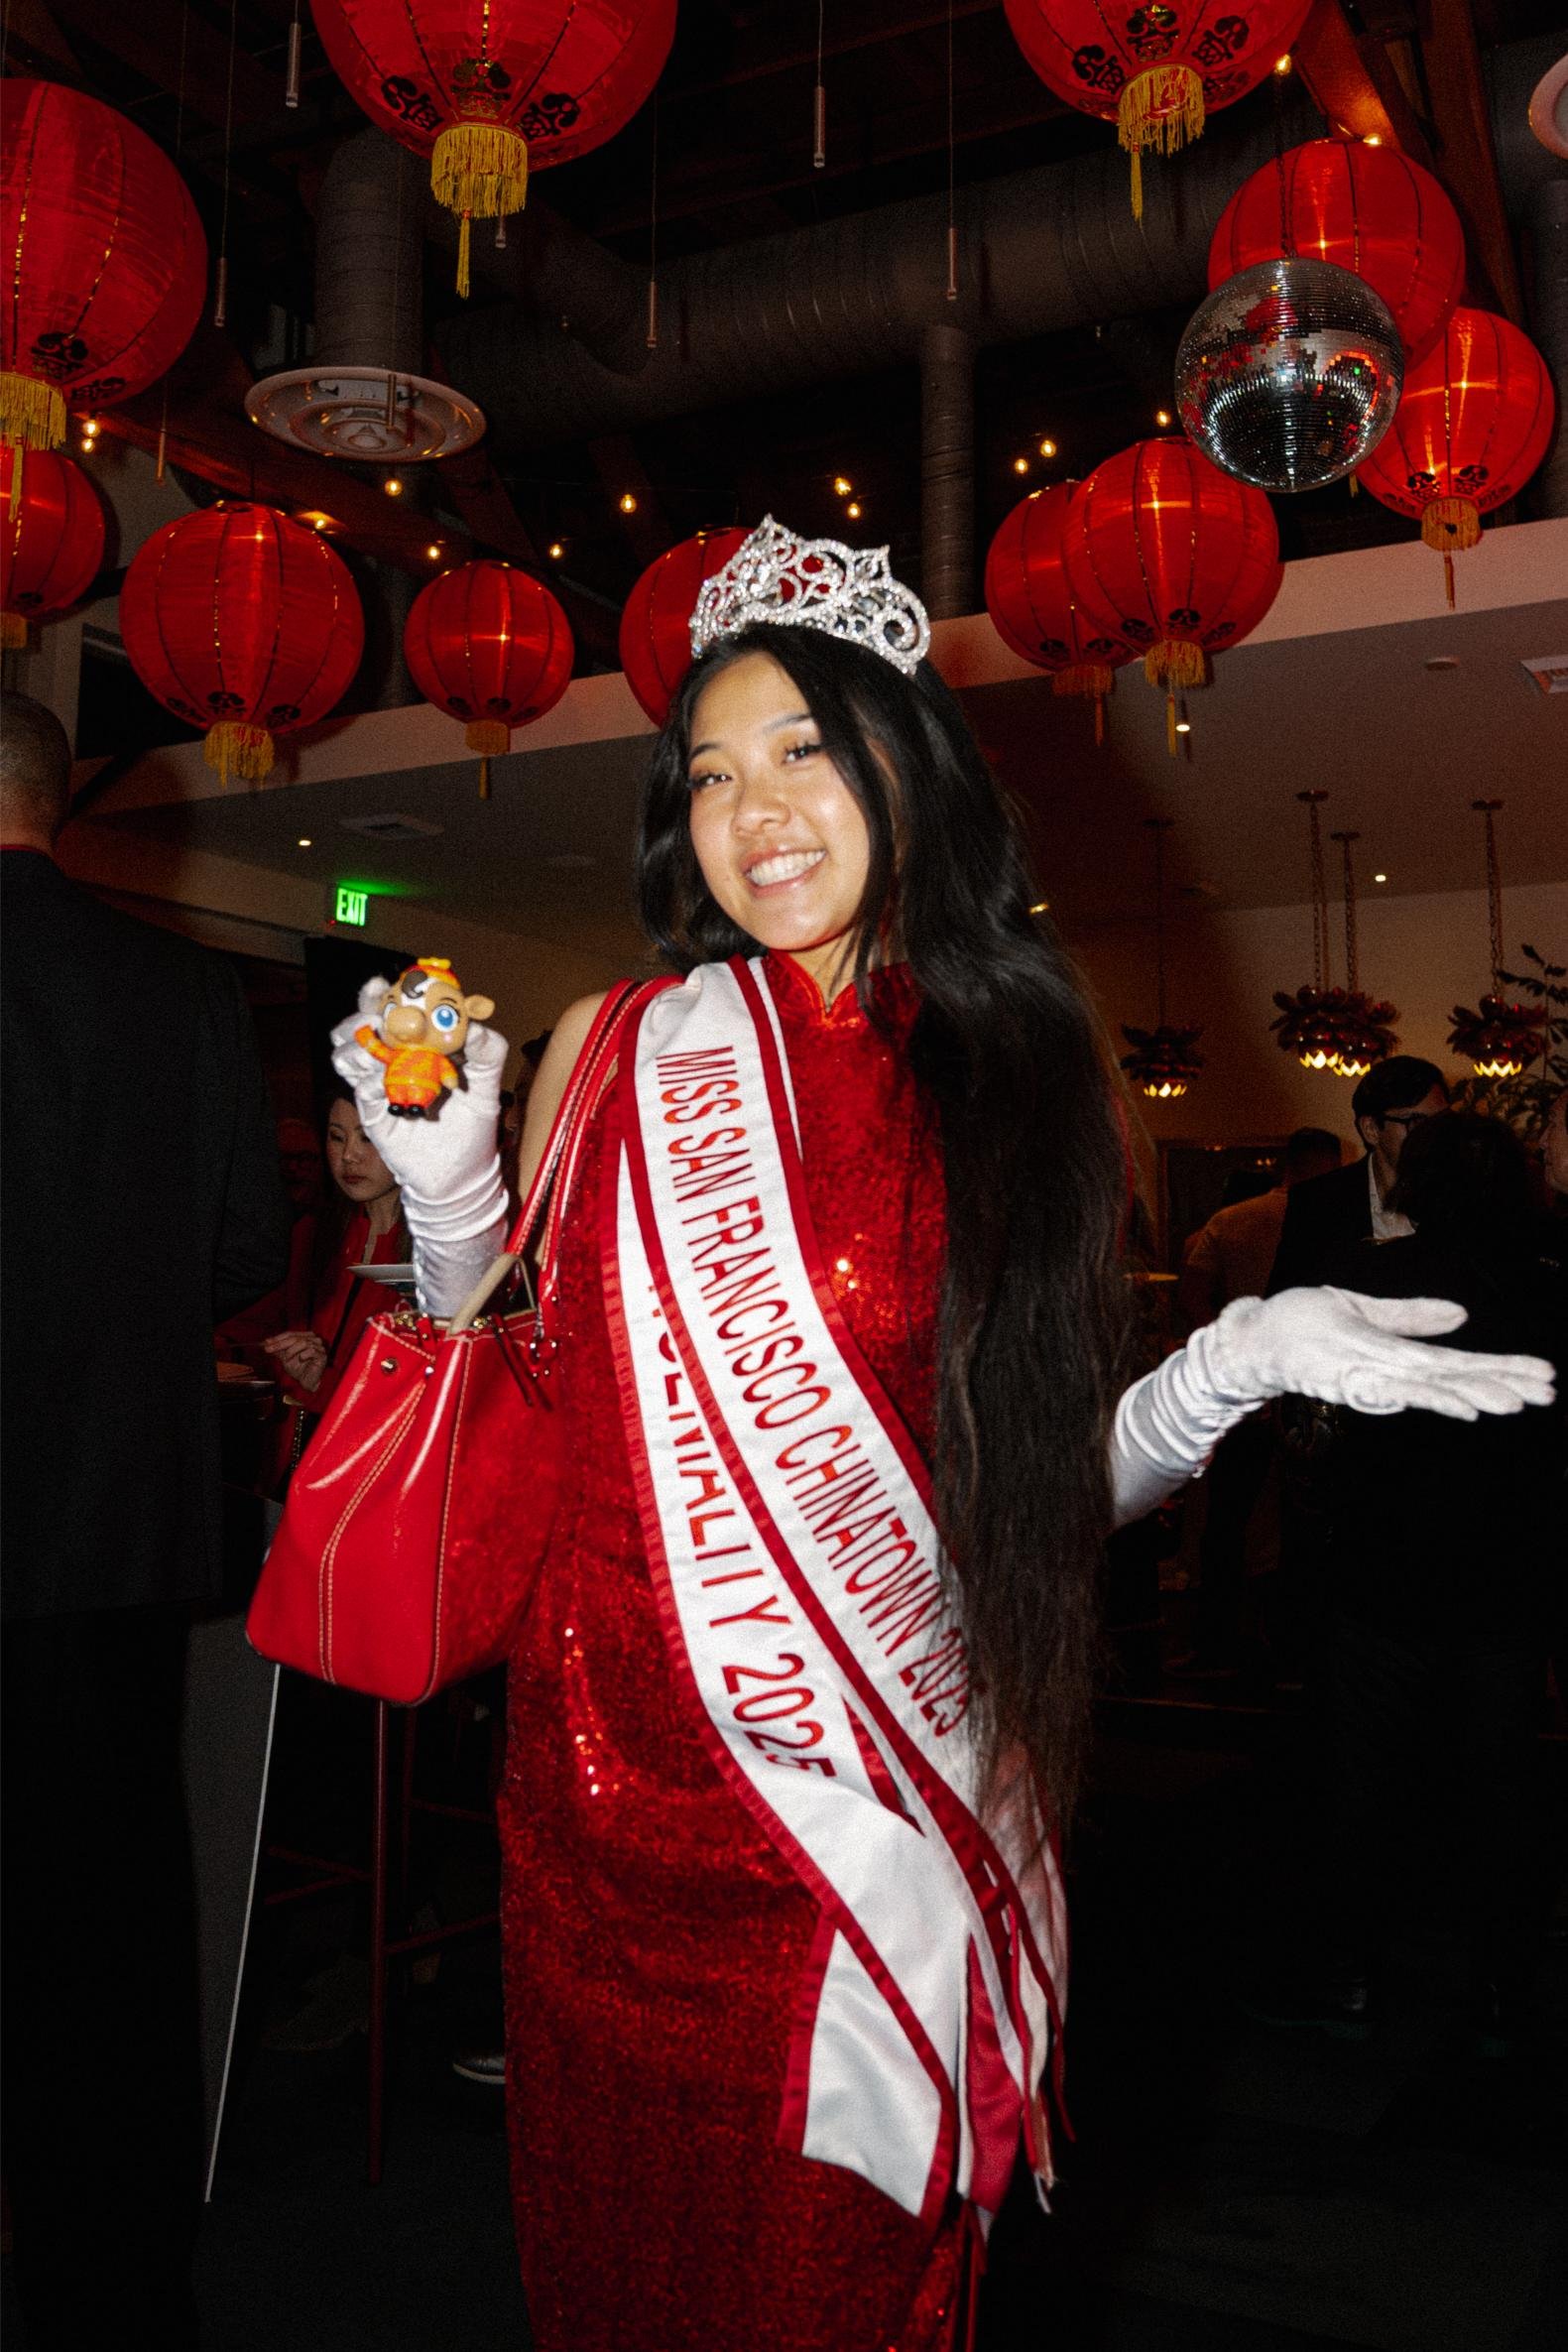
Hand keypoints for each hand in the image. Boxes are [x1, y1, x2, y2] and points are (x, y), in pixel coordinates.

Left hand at [263, 1330, 328, 1392]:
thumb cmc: (299, 1369)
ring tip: (287, 1359)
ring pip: (303, 1343)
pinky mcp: (322, 1355)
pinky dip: (303, 1355)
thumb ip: (278, 1349)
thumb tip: (266, 1343)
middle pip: (294, 1337)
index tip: (266, 1342)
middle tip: (269, 1348)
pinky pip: (311, 1351)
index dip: (277, 1338)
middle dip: (280, 1344)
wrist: (307, 1382)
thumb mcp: (285, 1357)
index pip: (289, 1334)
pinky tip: (301, 1359)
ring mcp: (319, 1346)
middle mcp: (313, 1339)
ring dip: (291, 1351)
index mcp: (305, 1337)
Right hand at [330, 977, 507, 1210]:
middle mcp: (393, 1062)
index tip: (383, 983)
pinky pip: (361, 1090)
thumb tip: (477, 1025)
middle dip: (362, 1014)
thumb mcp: (487, 1088)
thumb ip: (487, 1054)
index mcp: (419, 1047)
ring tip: (372, 1048)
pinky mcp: (374, 1114)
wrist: (459, 1178)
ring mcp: (380, 1086)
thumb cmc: (473, 1129)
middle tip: (374, 1012)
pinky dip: (368, 1081)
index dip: (384, 995)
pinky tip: (381, 1081)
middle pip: (363, 1027)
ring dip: (356, 1045)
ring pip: (349, 1055)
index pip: (395, 1012)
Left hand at [1210, 1288, 1555, 1421]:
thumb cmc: (1305, 1325)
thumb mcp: (1366, 1311)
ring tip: (1511, 1402)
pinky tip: (1457, 1406)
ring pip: (1428, 1387)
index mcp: (1397, 1354)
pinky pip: (1390, 1390)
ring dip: (1471, 1395)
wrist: (1253, 1334)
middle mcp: (1387, 1370)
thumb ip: (1412, 1316)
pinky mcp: (1341, 1378)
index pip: (1458, 1362)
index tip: (1545, 1374)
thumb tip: (1463, 1314)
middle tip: (1548, 1392)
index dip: (1501, 1367)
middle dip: (1501, 1384)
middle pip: (1453, 1378)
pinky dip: (1424, 1398)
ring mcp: (1366, 1375)